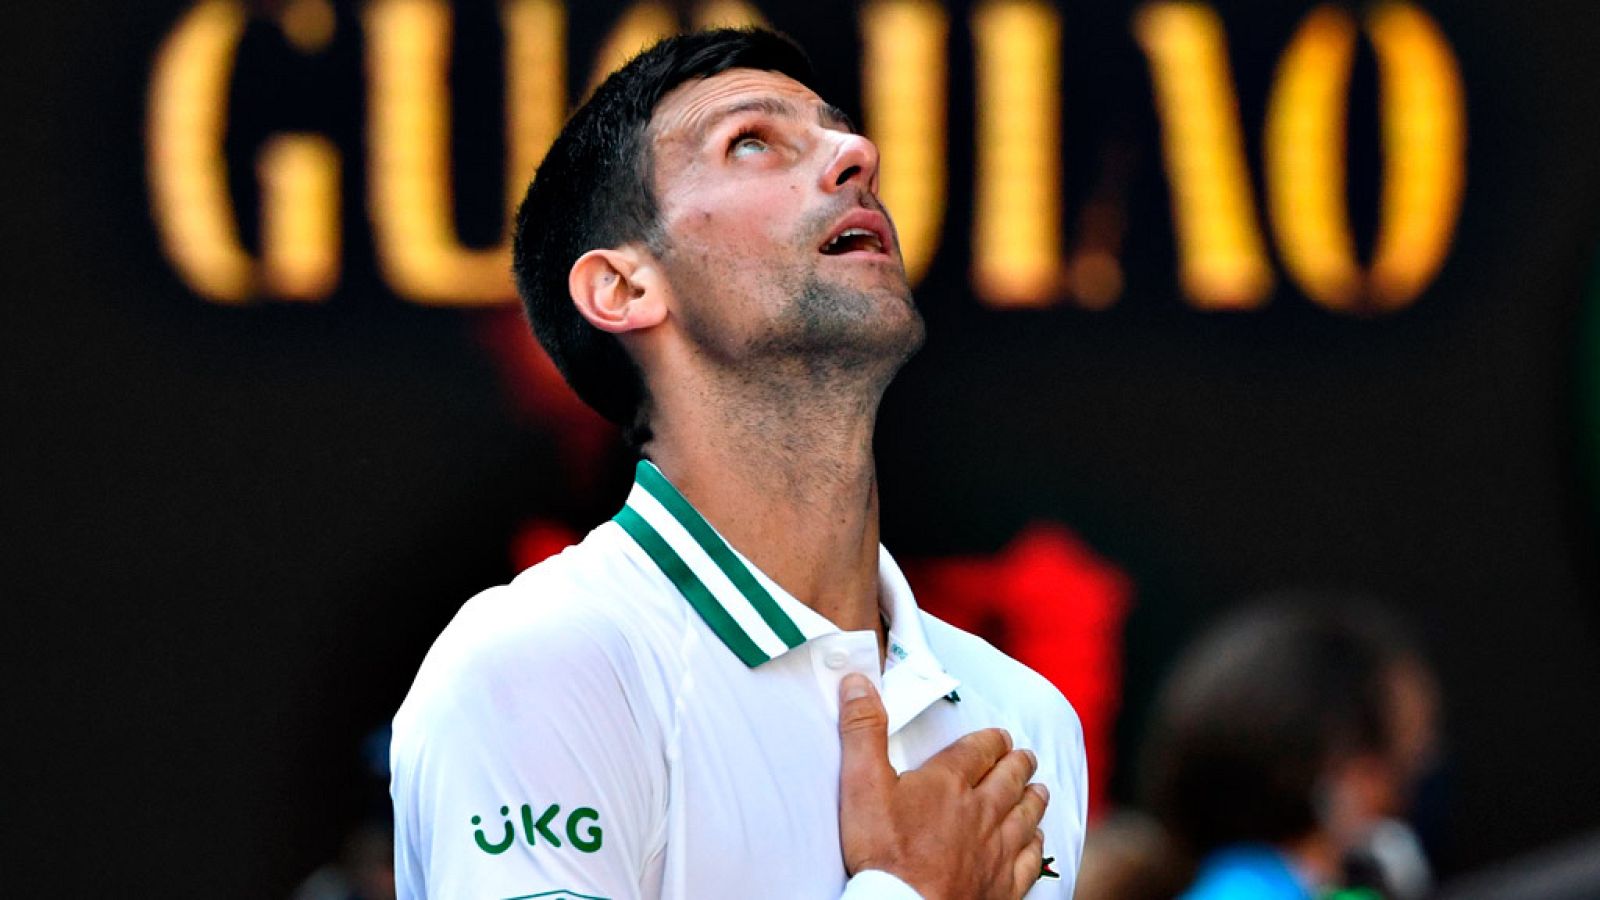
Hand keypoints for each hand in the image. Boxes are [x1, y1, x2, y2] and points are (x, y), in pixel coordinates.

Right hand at [838, 674, 1049, 899]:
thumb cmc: (882, 851)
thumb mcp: (861, 784)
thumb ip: (863, 731)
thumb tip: (858, 681)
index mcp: (949, 783)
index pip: (979, 750)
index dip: (991, 740)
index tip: (1000, 736)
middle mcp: (981, 811)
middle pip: (1009, 780)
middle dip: (1018, 764)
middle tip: (1026, 756)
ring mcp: (996, 849)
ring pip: (1025, 816)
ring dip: (1033, 799)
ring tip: (1038, 789)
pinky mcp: (1002, 885)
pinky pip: (1029, 861)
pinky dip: (1036, 846)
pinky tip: (1037, 841)